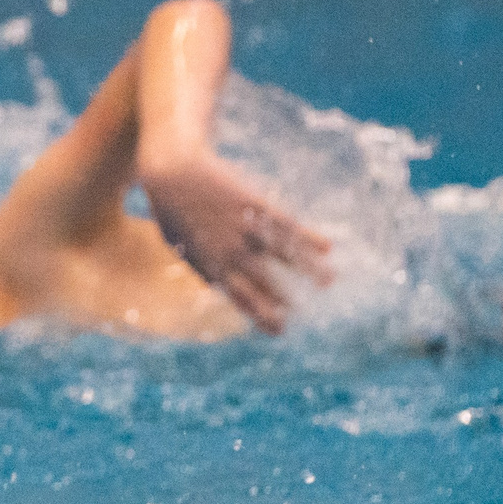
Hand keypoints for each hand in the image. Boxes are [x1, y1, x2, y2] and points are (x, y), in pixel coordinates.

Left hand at [141, 153, 333, 334]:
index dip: (262, 316)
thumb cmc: (174, 213)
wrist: (173, 173)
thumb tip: (222, 286)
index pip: (242, 298)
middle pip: (264, 281)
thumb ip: (206, 268)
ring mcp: (244, 227)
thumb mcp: (183, 247)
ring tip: (329, 281)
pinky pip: (286, 224)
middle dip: (283, 299)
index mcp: (211, 266)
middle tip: (301, 312)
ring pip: (283, 252)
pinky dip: (308, 236)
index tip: (280, 330)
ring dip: (309, 268)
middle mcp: (231, 251)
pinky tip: (327, 247)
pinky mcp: (254, 205)